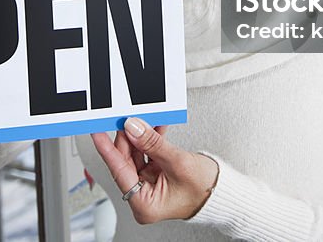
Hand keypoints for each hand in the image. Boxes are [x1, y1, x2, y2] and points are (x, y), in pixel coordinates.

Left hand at [91, 117, 218, 223]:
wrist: (225, 193)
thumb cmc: (206, 190)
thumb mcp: (177, 163)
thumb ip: (152, 144)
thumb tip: (133, 127)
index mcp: (143, 204)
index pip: (119, 171)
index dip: (107, 148)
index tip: (97, 131)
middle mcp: (143, 196)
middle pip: (126, 161)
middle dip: (127, 137)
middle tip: (125, 117)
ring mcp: (149, 185)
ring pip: (136, 155)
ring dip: (140, 136)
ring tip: (141, 118)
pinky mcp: (156, 175)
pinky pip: (147, 154)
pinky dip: (150, 140)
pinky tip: (154, 125)